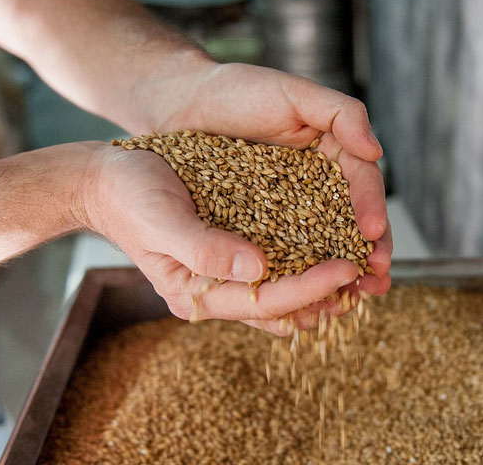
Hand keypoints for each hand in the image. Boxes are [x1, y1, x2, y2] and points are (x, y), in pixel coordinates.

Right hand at [80, 144, 373, 333]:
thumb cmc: (128, 195)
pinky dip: (310, 258)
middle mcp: (215, 291)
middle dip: (330, 294)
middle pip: (284, 304)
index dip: (309, 287)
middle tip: (375, 279)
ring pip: (287, 287)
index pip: (265, 300)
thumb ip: (204, 248)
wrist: (107, 179)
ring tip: (369, 269)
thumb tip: (258, 268)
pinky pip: (280, 264)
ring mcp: (226, 273)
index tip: (348, 270)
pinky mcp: (235, 251)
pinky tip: (339, 245)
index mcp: (196, 293)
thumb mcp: (161, 218)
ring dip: (328, 281)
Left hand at [132, 60, 392, 298]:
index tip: (373, 234)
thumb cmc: (237, 90)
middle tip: (377, 278)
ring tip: (353, 299)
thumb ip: (340, 113)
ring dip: (341, 274)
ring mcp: (290, 207)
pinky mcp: (261, 226)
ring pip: (323, 244)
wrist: (180, 104)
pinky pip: (286, 253)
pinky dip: (300, 277)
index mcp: (334, 151)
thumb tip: (376, 151)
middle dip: (368, 252)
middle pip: (352, 221)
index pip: (363, 183)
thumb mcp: (293, 92)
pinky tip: (309, 302)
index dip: (372, 208)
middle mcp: (318, 183)